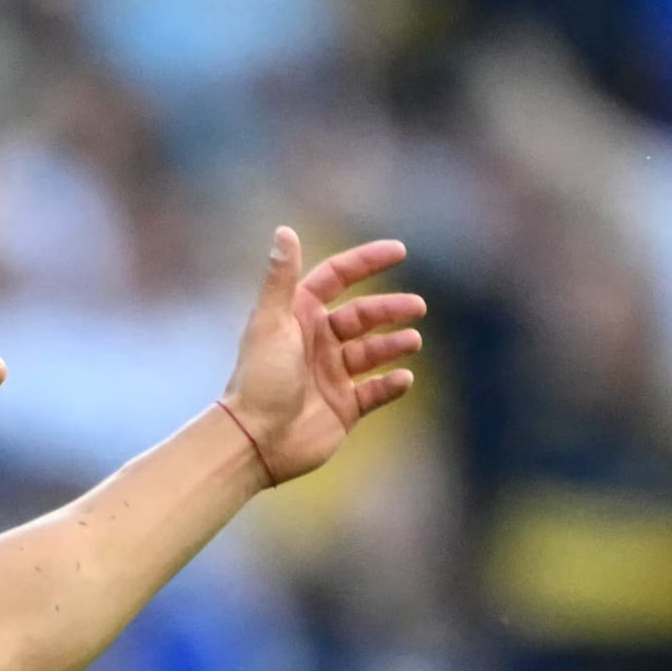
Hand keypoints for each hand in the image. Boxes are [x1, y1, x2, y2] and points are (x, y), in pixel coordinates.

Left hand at [215, 230, 427, 486]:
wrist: (255, 440)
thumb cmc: (260, 379)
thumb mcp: (270, 322)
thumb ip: (281, 278)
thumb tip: (285, 230)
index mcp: (299, 317)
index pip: (336, 279)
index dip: (366, 262)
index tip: (399, 251)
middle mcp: (316, 343)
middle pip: (362, 315)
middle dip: (390, 309)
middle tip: (417, 307)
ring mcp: (331, 376)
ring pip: (373, 352)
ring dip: (394, 344)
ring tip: (412, 342)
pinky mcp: (343, 408)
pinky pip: (376, 392)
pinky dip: (392, 384)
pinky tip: (404, 377)